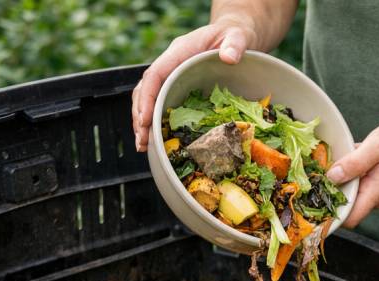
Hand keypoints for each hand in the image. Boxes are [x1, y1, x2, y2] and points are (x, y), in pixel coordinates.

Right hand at [132, 19, 255, 151]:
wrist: (234, 36)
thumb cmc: (234, 35)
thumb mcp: (238, 37)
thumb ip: (234, 45)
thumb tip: (229, 57)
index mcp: (180, 52)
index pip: (155, 74)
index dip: (147, 97)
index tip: (145, 120)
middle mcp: (171, 64)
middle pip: (145, 89)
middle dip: (140, 115)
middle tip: (142, 141)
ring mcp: (173, 75)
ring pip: (149, 97)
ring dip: (143, 122)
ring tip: (143, 145)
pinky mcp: (178, 86)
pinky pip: (160, 103)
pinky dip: (155, 121)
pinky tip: (155, 139)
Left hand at [326, 120, 378, 226]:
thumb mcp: (377, 146)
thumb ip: (354, 163)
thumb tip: (331, 177)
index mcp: (375, 193)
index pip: (349, 219)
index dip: (330, 215)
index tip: (314, 201)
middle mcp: (376, 198)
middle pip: (345, 206)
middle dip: (330, 191)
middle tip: (318, 170)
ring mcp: (377, 193)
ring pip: (350, 193)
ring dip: (340, 179)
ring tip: (335, 158)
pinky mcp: (377, 185)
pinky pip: (358, 184)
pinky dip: (350, 173)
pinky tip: (350, 156)